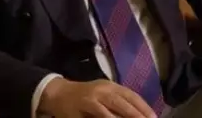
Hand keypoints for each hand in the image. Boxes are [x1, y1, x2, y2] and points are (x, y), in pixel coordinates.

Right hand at [38, 78, 156, 117]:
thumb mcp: (102, 94)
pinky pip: (100, 115)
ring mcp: (92, 98)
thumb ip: (118, 103)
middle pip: (125, 102)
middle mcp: (103, 90)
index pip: (132, 96)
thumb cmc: (84, 97)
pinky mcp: (83, 108)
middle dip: (138, 114)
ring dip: (127, 117)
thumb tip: (139, 113)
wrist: (57, 94)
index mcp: (111, 86)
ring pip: (113, 109)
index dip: (144, 107)